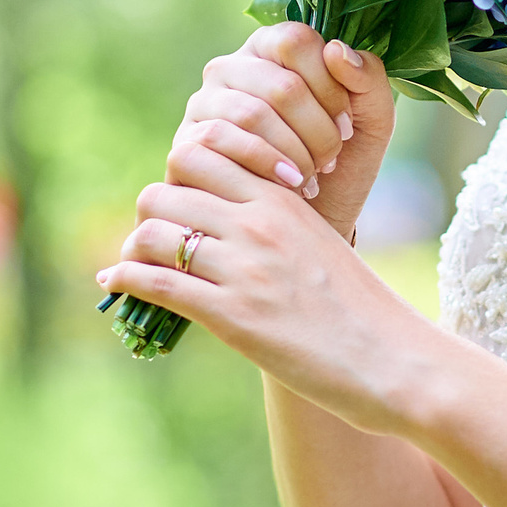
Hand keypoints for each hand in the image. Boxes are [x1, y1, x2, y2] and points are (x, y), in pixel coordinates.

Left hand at [98, 140, 441, 434]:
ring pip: (153, 231)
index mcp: (284, 197)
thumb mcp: (322, 242)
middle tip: (155, 234)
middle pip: (167, 186)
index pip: (205, 148)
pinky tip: (114, 283)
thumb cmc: (362, 308)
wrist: (392, 358)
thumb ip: (278, 222)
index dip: (181, 169)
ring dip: (134, 246)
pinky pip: (156, 282)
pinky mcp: (232, 315)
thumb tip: (234, 219)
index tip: (183, 197)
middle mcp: (259, 222)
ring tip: (134, 262)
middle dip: (153, 209)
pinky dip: (125, 280)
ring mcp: (244, 268)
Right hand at [173, 24, 394, 237]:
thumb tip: (336, 50)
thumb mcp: (370, 123)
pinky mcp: (186, 143)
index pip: (297, 41)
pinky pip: (220, 143)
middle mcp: (230, 67)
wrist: (306, 226)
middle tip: (331, 161)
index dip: (330, 87)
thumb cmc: (339, 167)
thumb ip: (368, 79)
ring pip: (251, 115)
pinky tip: (287, 188)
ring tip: (311, 177)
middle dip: (317, 132)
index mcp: (272, 48)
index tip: (347, 127)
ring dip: (294, 154)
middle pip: (280, 84)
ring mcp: (202, 104)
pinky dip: (264, 169)